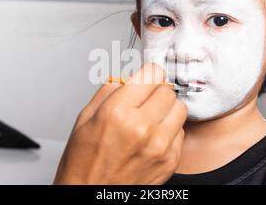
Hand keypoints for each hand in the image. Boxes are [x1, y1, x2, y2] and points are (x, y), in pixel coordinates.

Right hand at [54, 63, 187, 183]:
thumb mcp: (85, 119)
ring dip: (167, 109)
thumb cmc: (84, 163)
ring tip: (151, 118)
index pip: (151, 74)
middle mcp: (142, 128)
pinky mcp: (170, 161)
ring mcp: (159, 146)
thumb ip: (109, 92)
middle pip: (168, 90)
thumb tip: (127, 77)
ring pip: (180, 109)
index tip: (145, 78)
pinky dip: (170, 131)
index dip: (148, 74)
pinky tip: (153, 138)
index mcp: (117, 112)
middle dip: (156, 91)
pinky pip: (181, 132)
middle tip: (145, 100)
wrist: (91, 197)